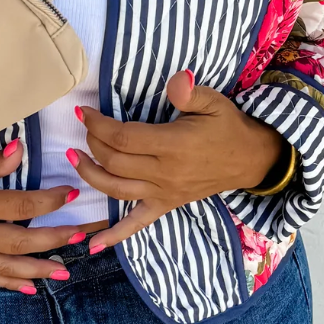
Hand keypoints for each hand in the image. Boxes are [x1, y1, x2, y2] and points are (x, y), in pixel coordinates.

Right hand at [0, 139, 84, 291]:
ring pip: (6, 268)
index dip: (51, 202)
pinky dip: (8, 283)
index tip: (71, 195)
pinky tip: (28, 288)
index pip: (23, 208)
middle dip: (53, 241)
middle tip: (78, 239)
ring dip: (37, 271)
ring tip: (63, 273)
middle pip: (21, 243)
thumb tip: (20, 153)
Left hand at [71, 70, 286, 252]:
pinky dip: (115, 235)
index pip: (124, 137)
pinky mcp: (166, 205)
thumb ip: (191, 92)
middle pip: (115, 161)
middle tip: (85, 127)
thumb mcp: (214, 102)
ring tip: (74, 157)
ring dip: (90, 174)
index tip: (84, 111)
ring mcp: (164, 192)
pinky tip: (93, 244)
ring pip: (116, 189)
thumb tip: (177, 78)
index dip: (98, 125)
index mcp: (173, 145)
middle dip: (92, 143)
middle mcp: (165, 172)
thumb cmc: (227, 127)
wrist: (249, 159)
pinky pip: (137, 223)